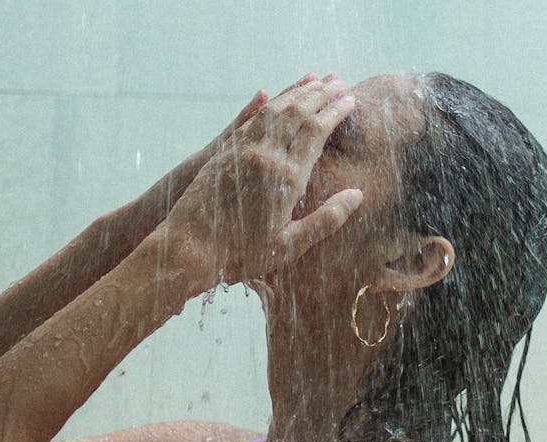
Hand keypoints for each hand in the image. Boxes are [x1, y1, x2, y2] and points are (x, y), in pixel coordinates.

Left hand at [160, 77, 362, 284]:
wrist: (189, 249)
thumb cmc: (241, 255)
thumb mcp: (290, 246)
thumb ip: (326, 220)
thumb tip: (357, 195)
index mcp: (286, 178)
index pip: (316, 131)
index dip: (334, 111)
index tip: (350, 99)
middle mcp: (265, 157)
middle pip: (297, 113)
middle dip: (321, 94)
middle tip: (339, 81)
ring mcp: (242, 152)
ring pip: (274, 111)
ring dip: (297, 93)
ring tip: (315, 82)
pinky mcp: (224, 153)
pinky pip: (251, 120)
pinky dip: (269, 104)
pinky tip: (276, 98)